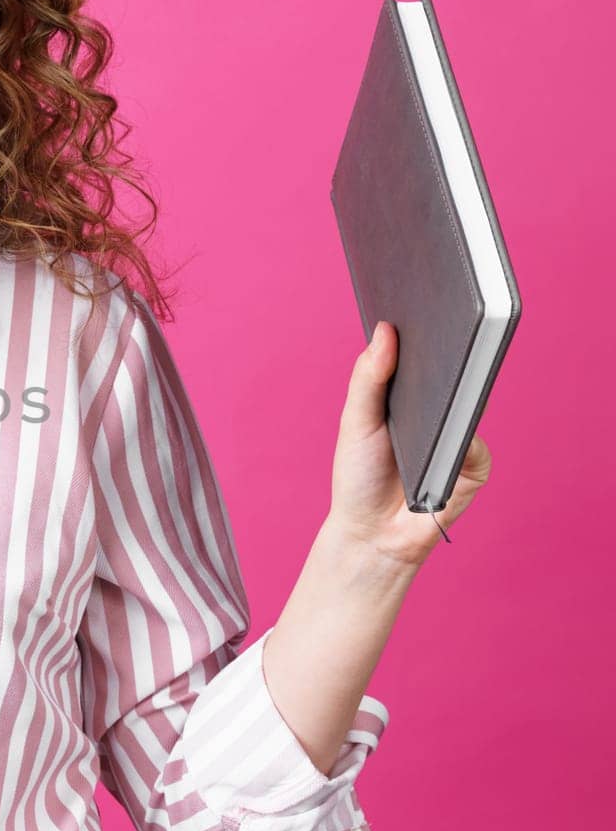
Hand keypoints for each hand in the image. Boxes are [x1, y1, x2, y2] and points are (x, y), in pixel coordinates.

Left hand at [327, 320, 492, 568]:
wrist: (372, 532)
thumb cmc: (360, 474)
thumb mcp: (356, 421)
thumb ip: (369, 378)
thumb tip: (386, 330)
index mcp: (410, 396)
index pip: (424, 356)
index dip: (424, 328)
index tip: (420, 298)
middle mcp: (440, 412)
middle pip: (453, 374)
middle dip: (450, 348)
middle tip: (443, 320)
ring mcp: (459, 437)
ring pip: (468, 405)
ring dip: (458, 391)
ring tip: (449, 365)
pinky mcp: (474, 465)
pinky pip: (474, 444)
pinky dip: (458, 443)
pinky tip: (441, 445)